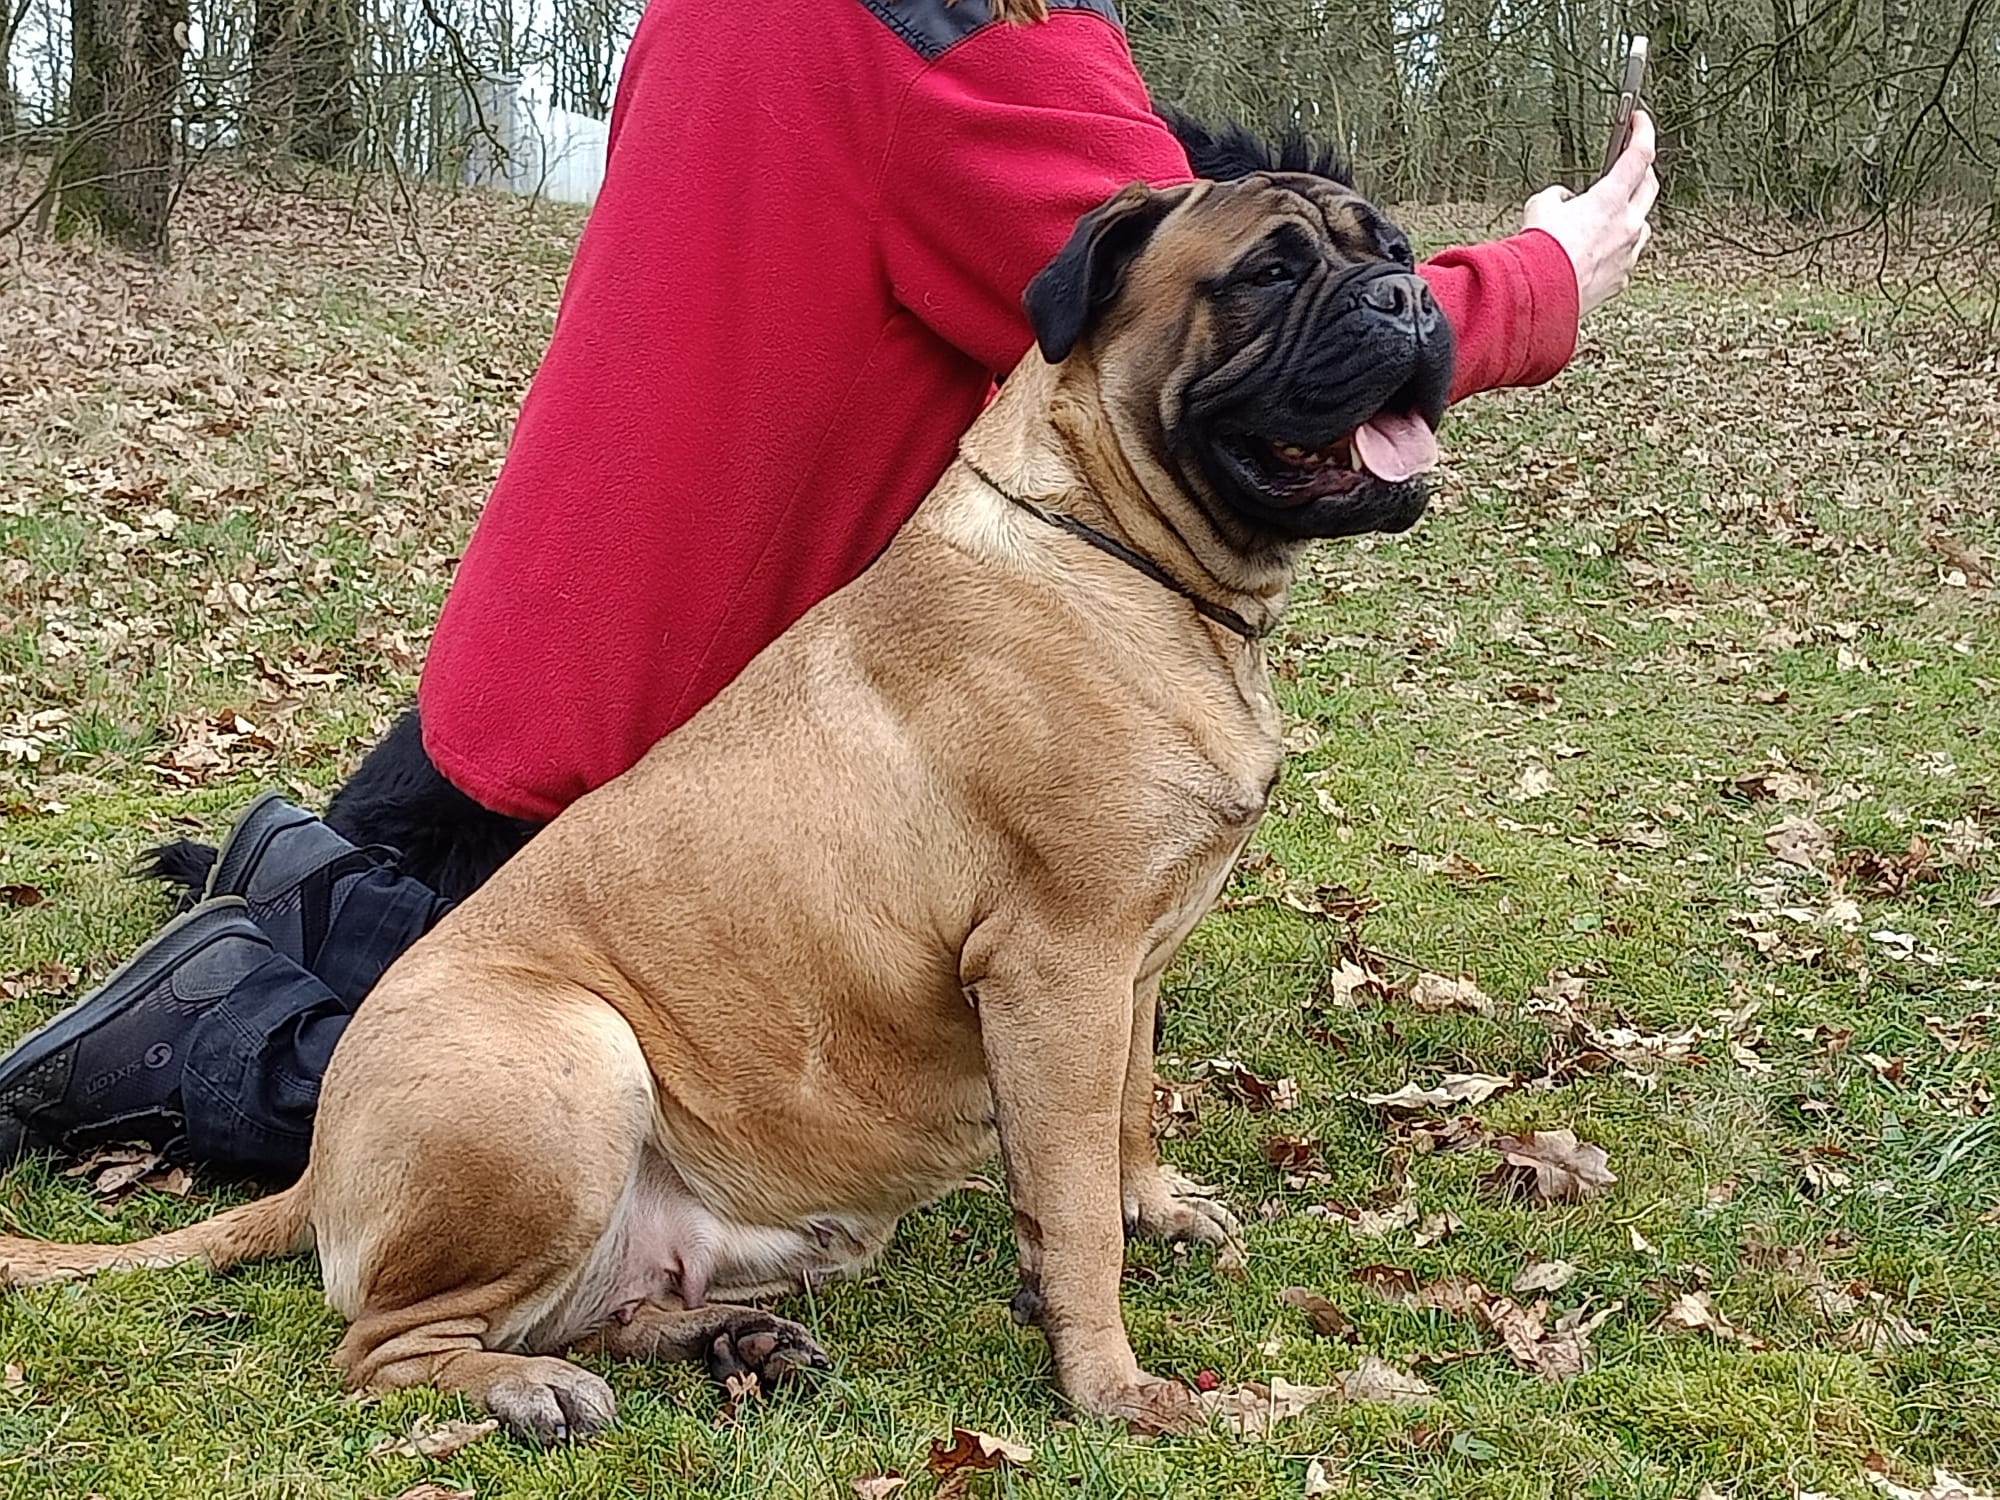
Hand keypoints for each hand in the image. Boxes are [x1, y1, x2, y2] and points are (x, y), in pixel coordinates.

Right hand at [1521, 110, 1658, 316]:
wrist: (1539, 294)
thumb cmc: (1540, 250)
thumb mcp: (1540, 205)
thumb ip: (1558, 196)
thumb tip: (1564, 201)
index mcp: (1611, 199)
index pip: (1639, 154)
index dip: (1642, 130)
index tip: (1639, 120)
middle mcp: (1628, 224)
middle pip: (1650, 187)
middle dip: (1643, 171)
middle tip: (1632, 164)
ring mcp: (1628, 253)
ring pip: (1642, 225)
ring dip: (1631, 215)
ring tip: (1612, 216)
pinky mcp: (1620, 278)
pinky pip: (1626, 257)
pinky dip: (1616, 249)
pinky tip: (1598, 252)